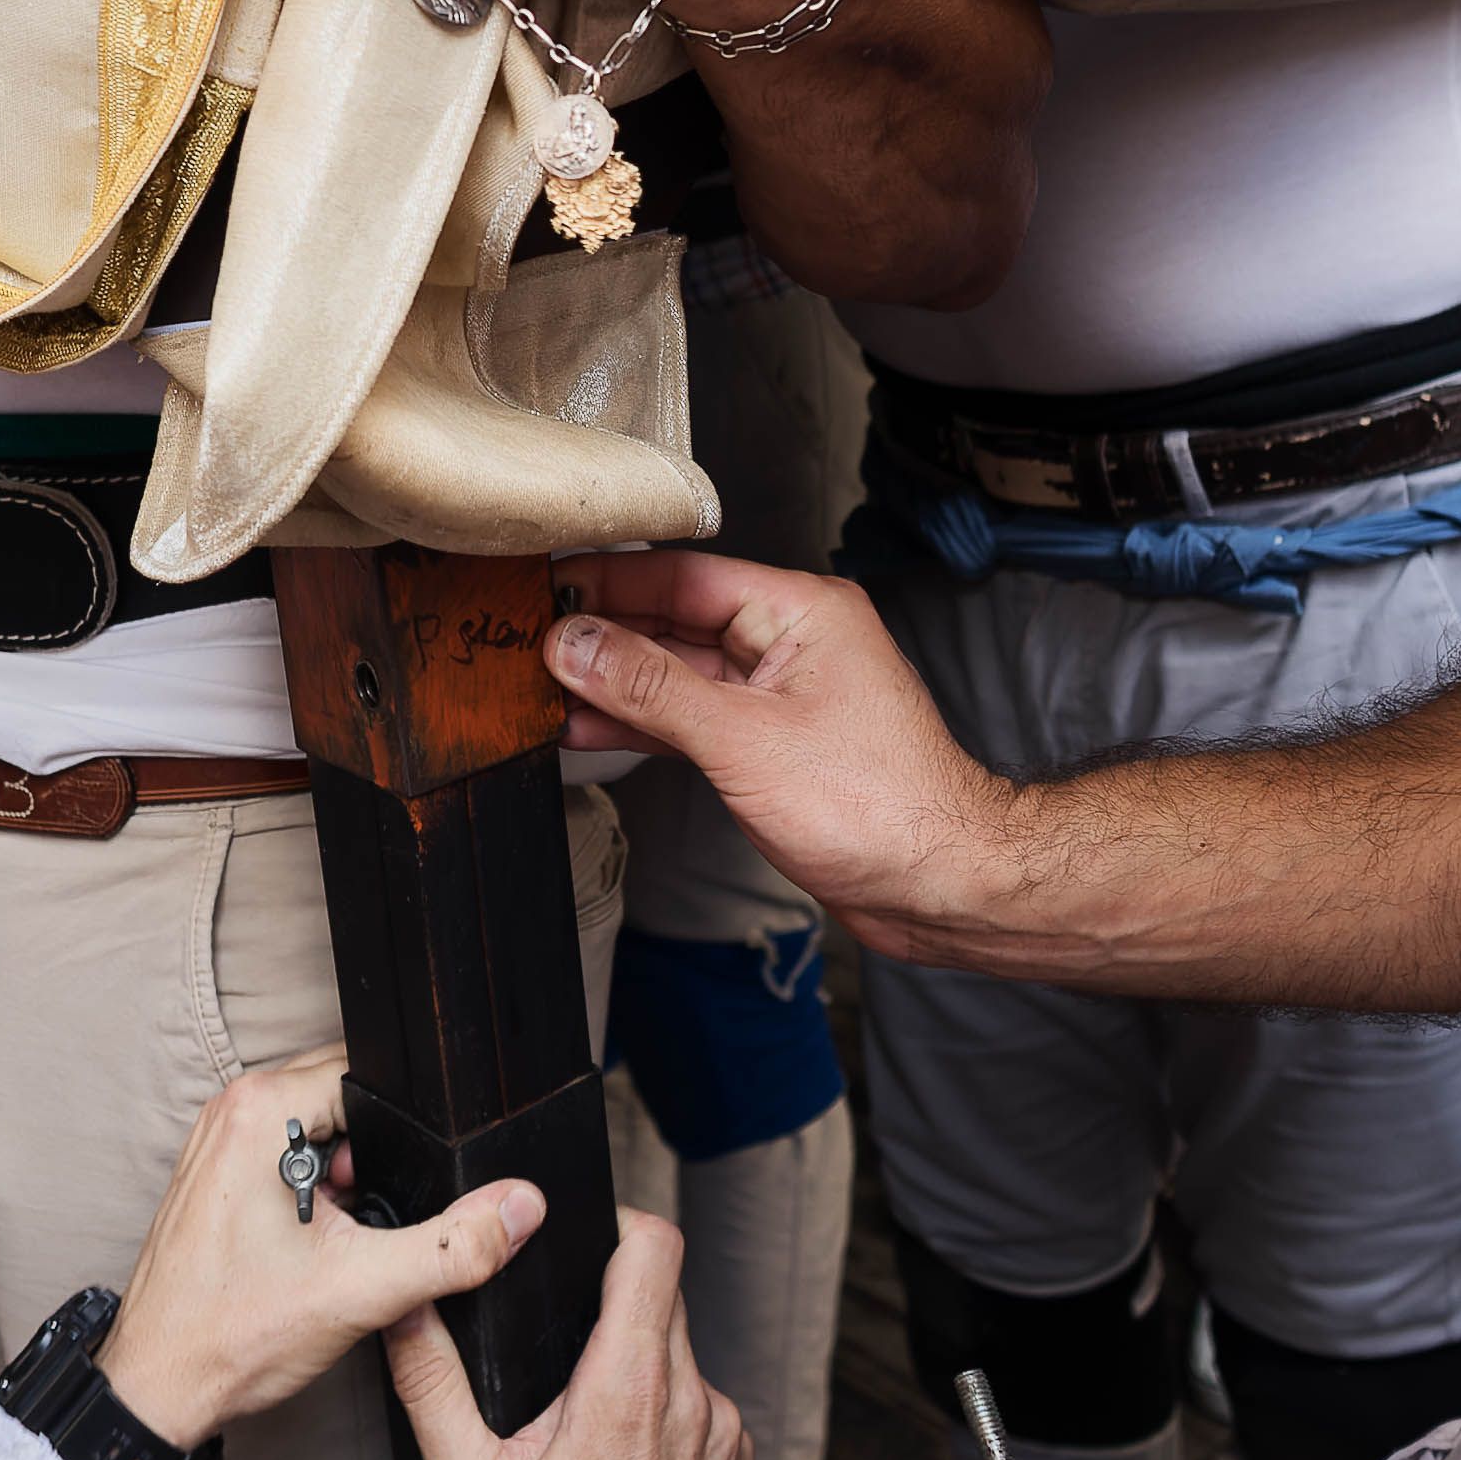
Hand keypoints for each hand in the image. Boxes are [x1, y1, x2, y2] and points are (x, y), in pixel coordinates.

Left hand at [103, 1059, 546, 1442]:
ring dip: (350, 1179)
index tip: (421, 1176)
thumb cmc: (230, 1336)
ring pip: (320, 1134)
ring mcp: (216, 1145)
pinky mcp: (217, 1181)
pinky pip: (289, 1161)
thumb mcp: (362, 1289)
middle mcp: (229, 1113)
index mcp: (257, 1112)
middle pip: (345, 1100)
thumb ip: (453, 1247)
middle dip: (379, 1154)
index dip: (409, 1127)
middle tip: (374, 1219)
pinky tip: (321, 1248)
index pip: (367, 1076)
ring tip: (344, 1238)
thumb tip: (519, 1209)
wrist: (156, 1391)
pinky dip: (319, 1195)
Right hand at [383, 1206, 750, 1459]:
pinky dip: (660, 1414)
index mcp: (628, 1389)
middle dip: (607, 1307)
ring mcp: (722, 1436)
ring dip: (633, 1367)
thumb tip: (403, 1308)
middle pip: (661, 1297)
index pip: (654, 1248)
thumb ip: (431, 1382)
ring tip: (579, 1425)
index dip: (616, 1224)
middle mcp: (691, 1401)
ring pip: (679, 1352)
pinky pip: (697, 1404)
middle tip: (554, 1354)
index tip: (580, 1239)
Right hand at [544, 554, 1040, 971]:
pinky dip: (644, 725)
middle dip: (600, 634)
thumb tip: (575, 644)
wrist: (937, 885)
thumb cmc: (879, 807)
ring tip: (539, 690)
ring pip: (678, 673)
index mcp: (800, 611)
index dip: (606, 580)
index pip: (682, 574)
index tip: (541, 586)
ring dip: (614, 685)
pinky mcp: (771, 744)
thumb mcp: (743, 739)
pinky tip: (589, 729)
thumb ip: (650, 688)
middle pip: (674, 619)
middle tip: (523, 641)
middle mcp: (791, 641)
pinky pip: (693, 718)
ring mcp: (781, 695)